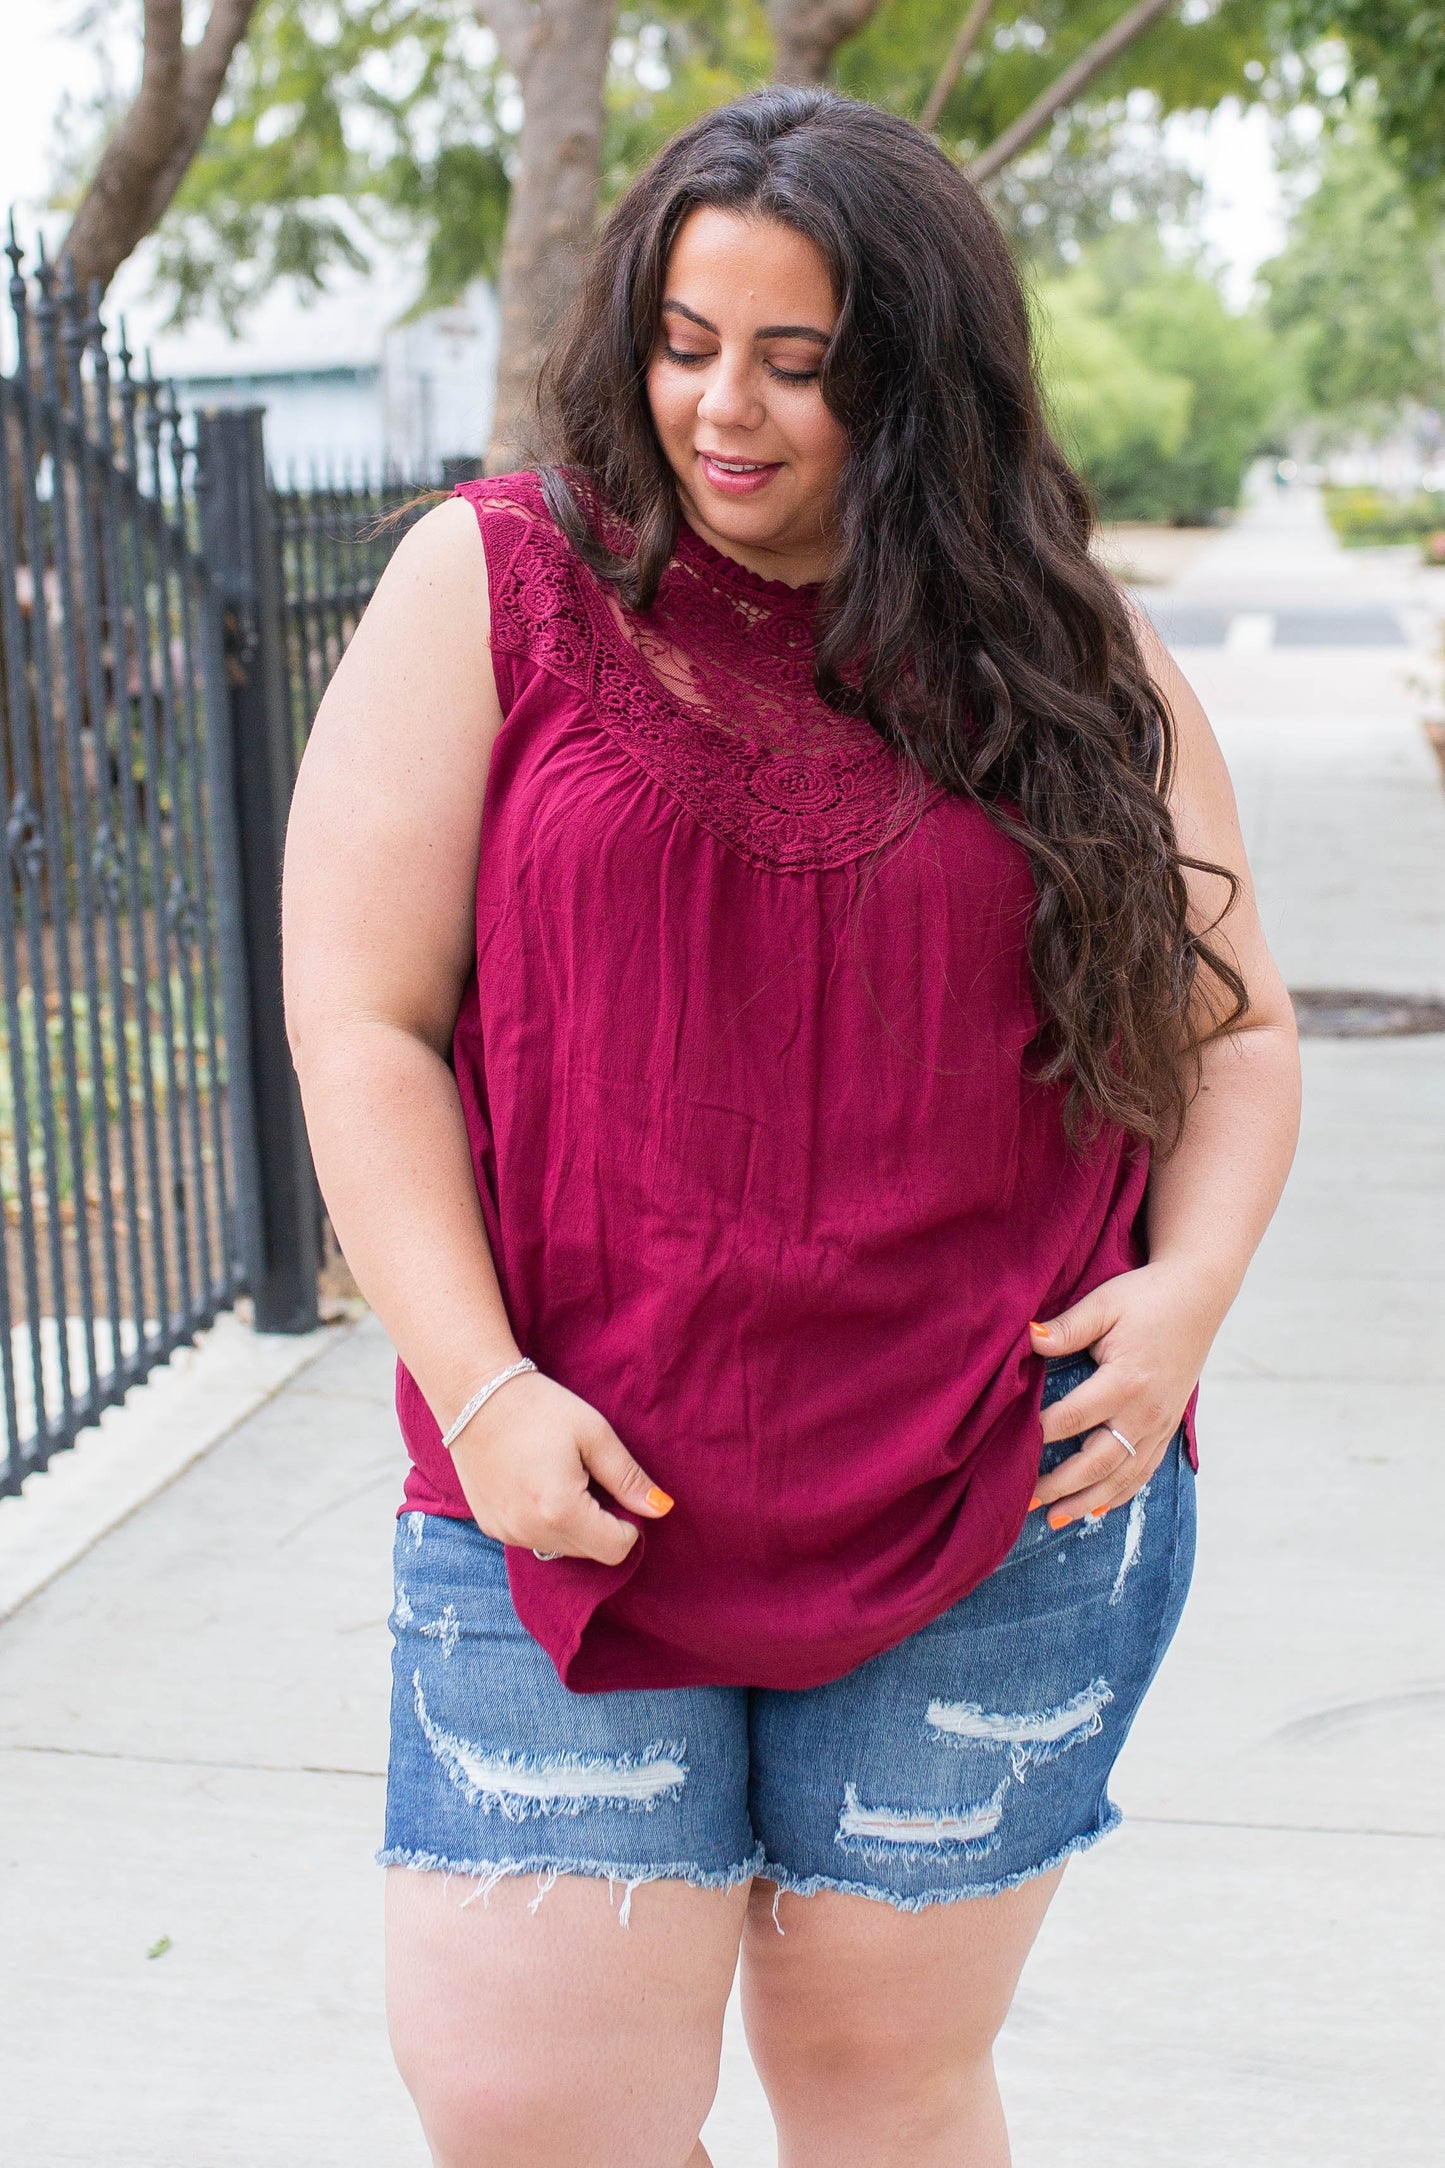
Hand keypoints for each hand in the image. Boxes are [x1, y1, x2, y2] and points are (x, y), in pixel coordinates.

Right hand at [446, 1369, 672, 1564]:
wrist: (474, 1395)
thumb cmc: (539, 1407)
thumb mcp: (593, 1433)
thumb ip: (628, 1477)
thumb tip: (661, 1509)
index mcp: (561, 1510)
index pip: (616, 1549)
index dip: (629, 1524)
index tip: (616, 1489)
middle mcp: (531, 1532)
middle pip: (589, 1551)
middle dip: (601, 1523)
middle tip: (588, 1475)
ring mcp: (506, 1533)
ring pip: (562, 1548)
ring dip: (573, 1523)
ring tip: (559, 1475)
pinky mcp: (490, 1528)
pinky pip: (533, 1538)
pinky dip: (545, 1521)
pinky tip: (536, 1482)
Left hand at [1028, 1261, 1215, 1525]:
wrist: (1198, 1296)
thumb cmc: (1145, 1297)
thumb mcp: (1103, 1304)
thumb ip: (1066, 1327)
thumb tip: (1029, 1337)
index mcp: (1126, 1381)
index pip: (1072, 1418)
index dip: (1038, 1436)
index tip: (1008, 1448)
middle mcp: (1146, 1412)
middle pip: (1096, 1461)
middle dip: (1058, 1485)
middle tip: (1022, 1501)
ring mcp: (1160, 1424)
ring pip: (1122, 1477)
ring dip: (1086, 1500)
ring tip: (1052, 1520)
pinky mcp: (1168, 1427)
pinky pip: (1144, 1471)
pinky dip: (1119, 1494)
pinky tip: (1096, 1509)